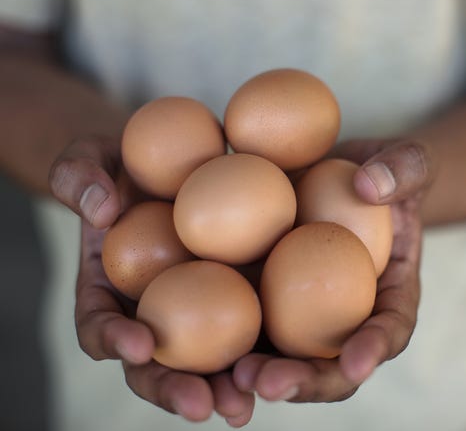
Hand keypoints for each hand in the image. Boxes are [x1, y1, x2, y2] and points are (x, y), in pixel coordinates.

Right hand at [49, 135, 255, 426]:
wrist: (167, 160)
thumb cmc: (121, 165)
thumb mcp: (91, 158)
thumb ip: (81, 178)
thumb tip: (101, 210)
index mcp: (110, 287)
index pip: (100, 324)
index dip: (114, 340)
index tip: (139, 345)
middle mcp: (152, 307)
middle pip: (156, 362)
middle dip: (175, 388)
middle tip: (202, 405)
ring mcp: (195, 305)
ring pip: (206, 358)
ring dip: (225, 385)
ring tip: (246, 402)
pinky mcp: (236, 291)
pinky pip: (249, 321)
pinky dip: (264, 346)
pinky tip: (287, 357)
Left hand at [232, 138, 432, 403]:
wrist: (339, 172)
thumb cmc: (380, 174)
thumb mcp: (405, 163)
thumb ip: (401, 169)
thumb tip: (369, 185)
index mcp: (384, 292)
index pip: (387, 329)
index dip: (371, 350)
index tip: (354, 363)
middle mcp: (338, 310)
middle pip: (325, 359)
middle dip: (300, 381)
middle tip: (267, 383)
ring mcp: (297, 303)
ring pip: (278, 350)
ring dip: (253, 371)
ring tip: (228, 377)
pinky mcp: (261, 286)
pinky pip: (242, 311)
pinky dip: (220, 330)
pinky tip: (191, 336)